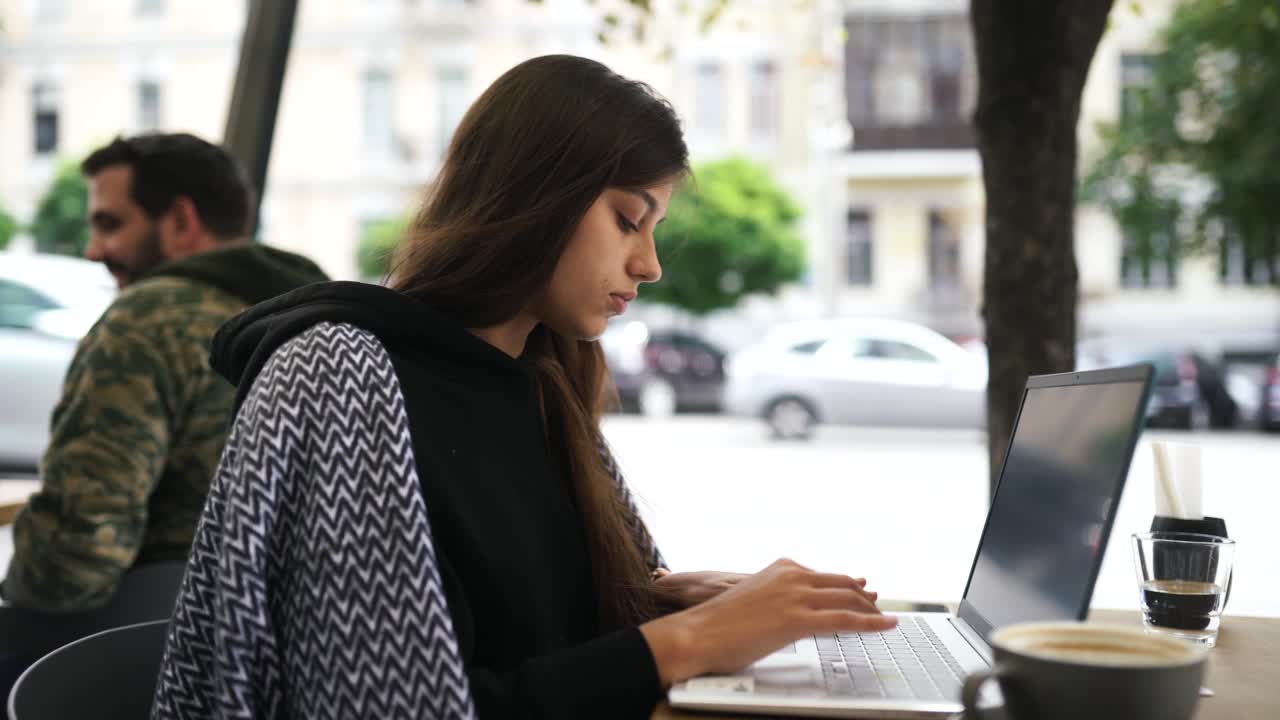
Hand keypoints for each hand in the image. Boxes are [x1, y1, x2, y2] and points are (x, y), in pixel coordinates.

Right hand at [640, 558, 896, 685]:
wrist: (697, 633)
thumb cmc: (717, 625)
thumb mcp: (752, 599)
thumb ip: (774, 599)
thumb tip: (786, 614)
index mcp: (779, 568)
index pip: (823, 575)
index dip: (846, 584)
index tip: (860, 589)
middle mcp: (791, 575)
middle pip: (841, 583)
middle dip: (863, 595)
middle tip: (877, 604)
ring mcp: (796, 596)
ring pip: (848, 598)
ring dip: (871, 609)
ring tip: (884, 618)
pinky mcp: (799, 619)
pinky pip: (845, 619)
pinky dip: (871, 622)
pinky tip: (885, 626)